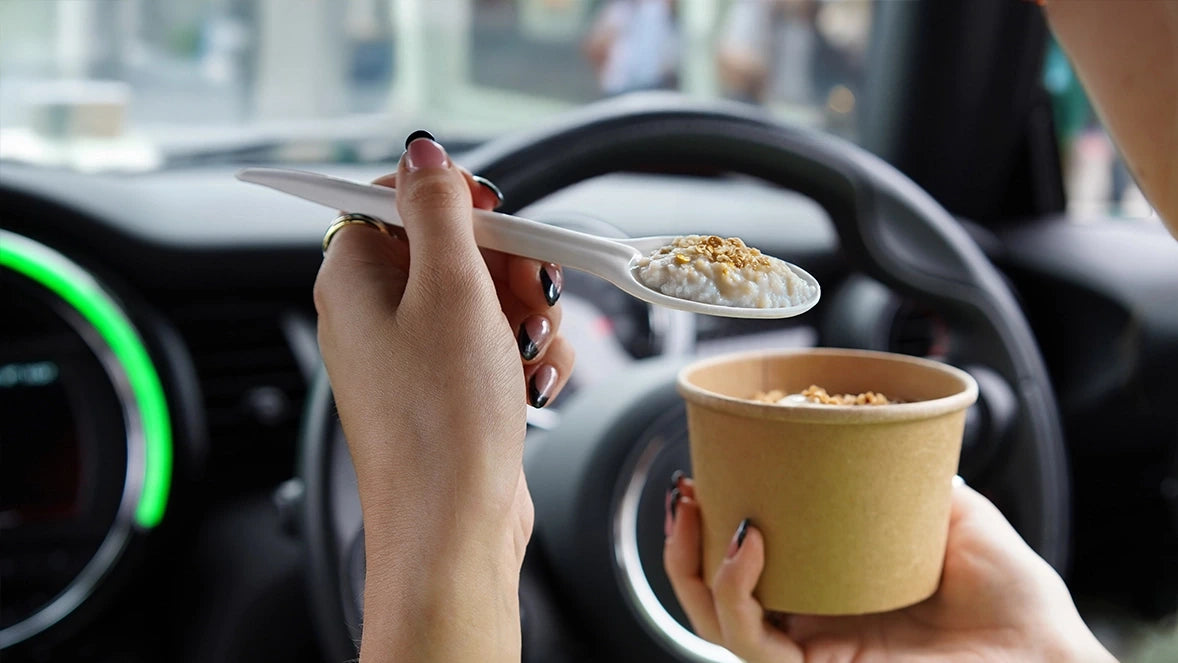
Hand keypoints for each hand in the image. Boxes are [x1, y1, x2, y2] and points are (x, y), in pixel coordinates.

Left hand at [313, 133, 573, 661]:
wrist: (455, 526)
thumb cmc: (443, 417)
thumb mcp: (449, 288)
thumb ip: (437, 208)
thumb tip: (420, 150)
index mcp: (355, 277)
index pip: (393, 198)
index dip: (451, 199)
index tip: (492, 215)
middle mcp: (377, 313)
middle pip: (453, 246)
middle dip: (508, 266)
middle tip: (529, 295)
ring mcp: (415, 355)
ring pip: (488, 295)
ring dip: (527, 315)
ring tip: (530, 352)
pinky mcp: (450, 388)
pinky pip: (497, 343)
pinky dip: (526, 355)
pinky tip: (535, 383)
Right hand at [665, 476, 1117, 661]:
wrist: (1045, 649)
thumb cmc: (1012, 595)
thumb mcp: (949, 510)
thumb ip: (908, 476)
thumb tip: (875, 426)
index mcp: (830, 589)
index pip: (747, 565)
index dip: (711, 526)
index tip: (705, 474)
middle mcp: (812, 624)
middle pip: (712, 597)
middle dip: (681, 546)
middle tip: (686, 492)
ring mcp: (814, 652)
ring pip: (716, 622)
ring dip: (691, 565)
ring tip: (700, 512)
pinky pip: (752, 643)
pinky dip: (735, 593)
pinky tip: (748, 545)